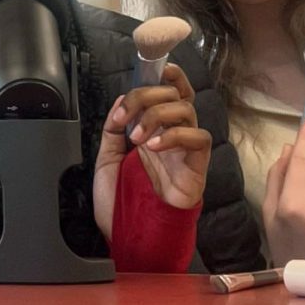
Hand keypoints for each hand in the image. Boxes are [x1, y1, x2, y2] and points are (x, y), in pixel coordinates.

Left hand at [94, 64, 210, 240]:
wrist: (129, 237)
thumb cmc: (122, 203)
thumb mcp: (106, 159)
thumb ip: (113, 129)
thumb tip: (119, 101)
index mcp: (154, 130)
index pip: (168, 92)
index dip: (165, 75)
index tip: (151, 68)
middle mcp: (171, 135)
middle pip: (174, 94)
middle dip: (146, 95)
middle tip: (124, 116)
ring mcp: (185, 150)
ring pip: (186, 109)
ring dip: (156, 115)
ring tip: (137, 138)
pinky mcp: (197, 167)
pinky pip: (198, 138)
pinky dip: (174, 135)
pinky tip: (153, 147)